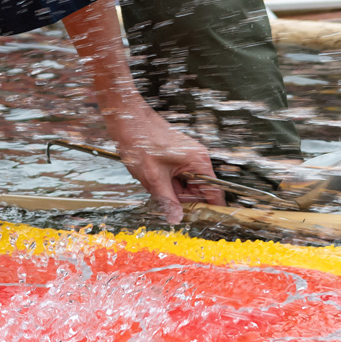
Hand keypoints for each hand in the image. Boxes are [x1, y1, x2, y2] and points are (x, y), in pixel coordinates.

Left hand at [61, 0, 220, 223]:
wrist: (125, 116)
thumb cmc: (139, 140)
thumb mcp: (152, 178)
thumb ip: (167, 201)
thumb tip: (177, 220)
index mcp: (199, 162)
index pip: (215, 194)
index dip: (208, 210)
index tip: (200, 224)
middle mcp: (197, 159)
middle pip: (198, 192)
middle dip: (180, 200)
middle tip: (161, 197)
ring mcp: (187, 157)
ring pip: (185, 186)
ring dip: (170, 191)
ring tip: (153, 182)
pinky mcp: (176, 156)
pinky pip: (176, 177)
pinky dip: (164, 182)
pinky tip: (151, 176)